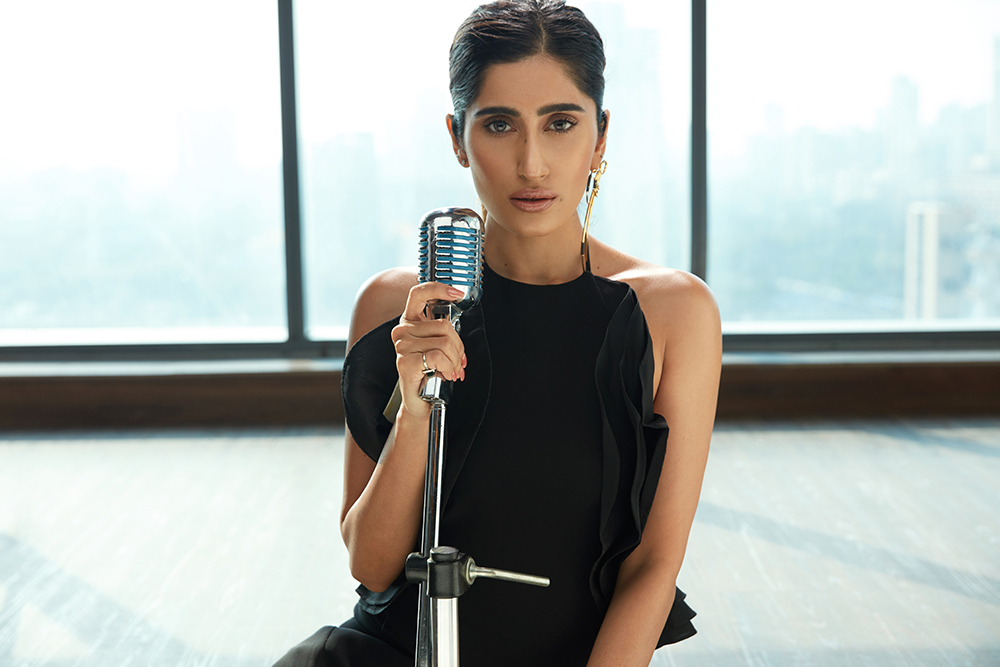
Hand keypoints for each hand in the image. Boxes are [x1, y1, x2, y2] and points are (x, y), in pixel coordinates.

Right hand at [390, 282, 467, 417]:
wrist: (419, 400)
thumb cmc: (429, 372)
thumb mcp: (437, 345)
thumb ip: (444, 330)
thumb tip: (458, 319)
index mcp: (410, 321)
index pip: (419, 293)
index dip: (439, 288)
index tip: (457, 293)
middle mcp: (402, 330)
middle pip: (444, 325)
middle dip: (458, 347)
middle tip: (457, 361)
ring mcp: (402, 346)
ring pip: (445, 342)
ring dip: (455, 360)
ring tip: (451, 370)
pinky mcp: (405, 361)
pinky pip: (438, 356)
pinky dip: (448, 367)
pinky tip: (445, 374)